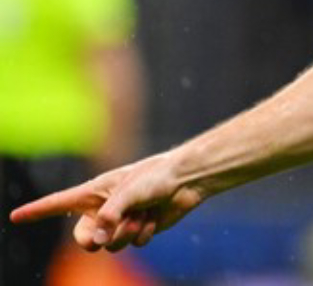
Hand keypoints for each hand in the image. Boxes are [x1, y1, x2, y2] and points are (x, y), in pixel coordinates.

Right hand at [7, 153, 204, 252]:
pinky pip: (134, 244)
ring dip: (129, 231)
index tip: (14, 217)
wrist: (186, 180)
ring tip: (144, 212)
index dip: (36, 211)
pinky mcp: (138, 230)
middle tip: (106, 233)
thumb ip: (108, 217)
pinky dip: (145, 233)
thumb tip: (96, 241)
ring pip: (112, 245)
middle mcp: (103, 209)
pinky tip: (155, 217)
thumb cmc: (154, 177)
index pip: (57, 203)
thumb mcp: (127, 194)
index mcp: (94, 192)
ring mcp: (120, 221)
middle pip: (84, 239)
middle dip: (94, 240)